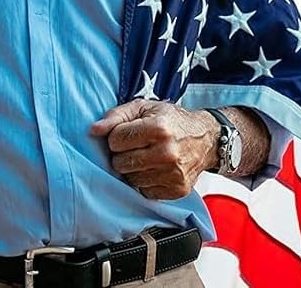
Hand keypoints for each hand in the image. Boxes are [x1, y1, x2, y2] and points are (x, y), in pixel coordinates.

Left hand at [90, 100, 218, 199]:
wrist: (206, 138)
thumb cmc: (170, 120)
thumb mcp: (143, 108)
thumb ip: (116, 116)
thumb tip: (94, 130)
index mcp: (158, 129)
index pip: (115, 140)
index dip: (116, 136)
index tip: (126, 133)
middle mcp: (167, 153)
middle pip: (120, 162)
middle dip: (122, 154)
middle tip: (135, 146)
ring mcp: (174, 174)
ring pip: (130, 179)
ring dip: (132, 169)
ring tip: (145, 156)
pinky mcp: (177, 190)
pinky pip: (144, 191)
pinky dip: (145, 181)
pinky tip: (154, 169)